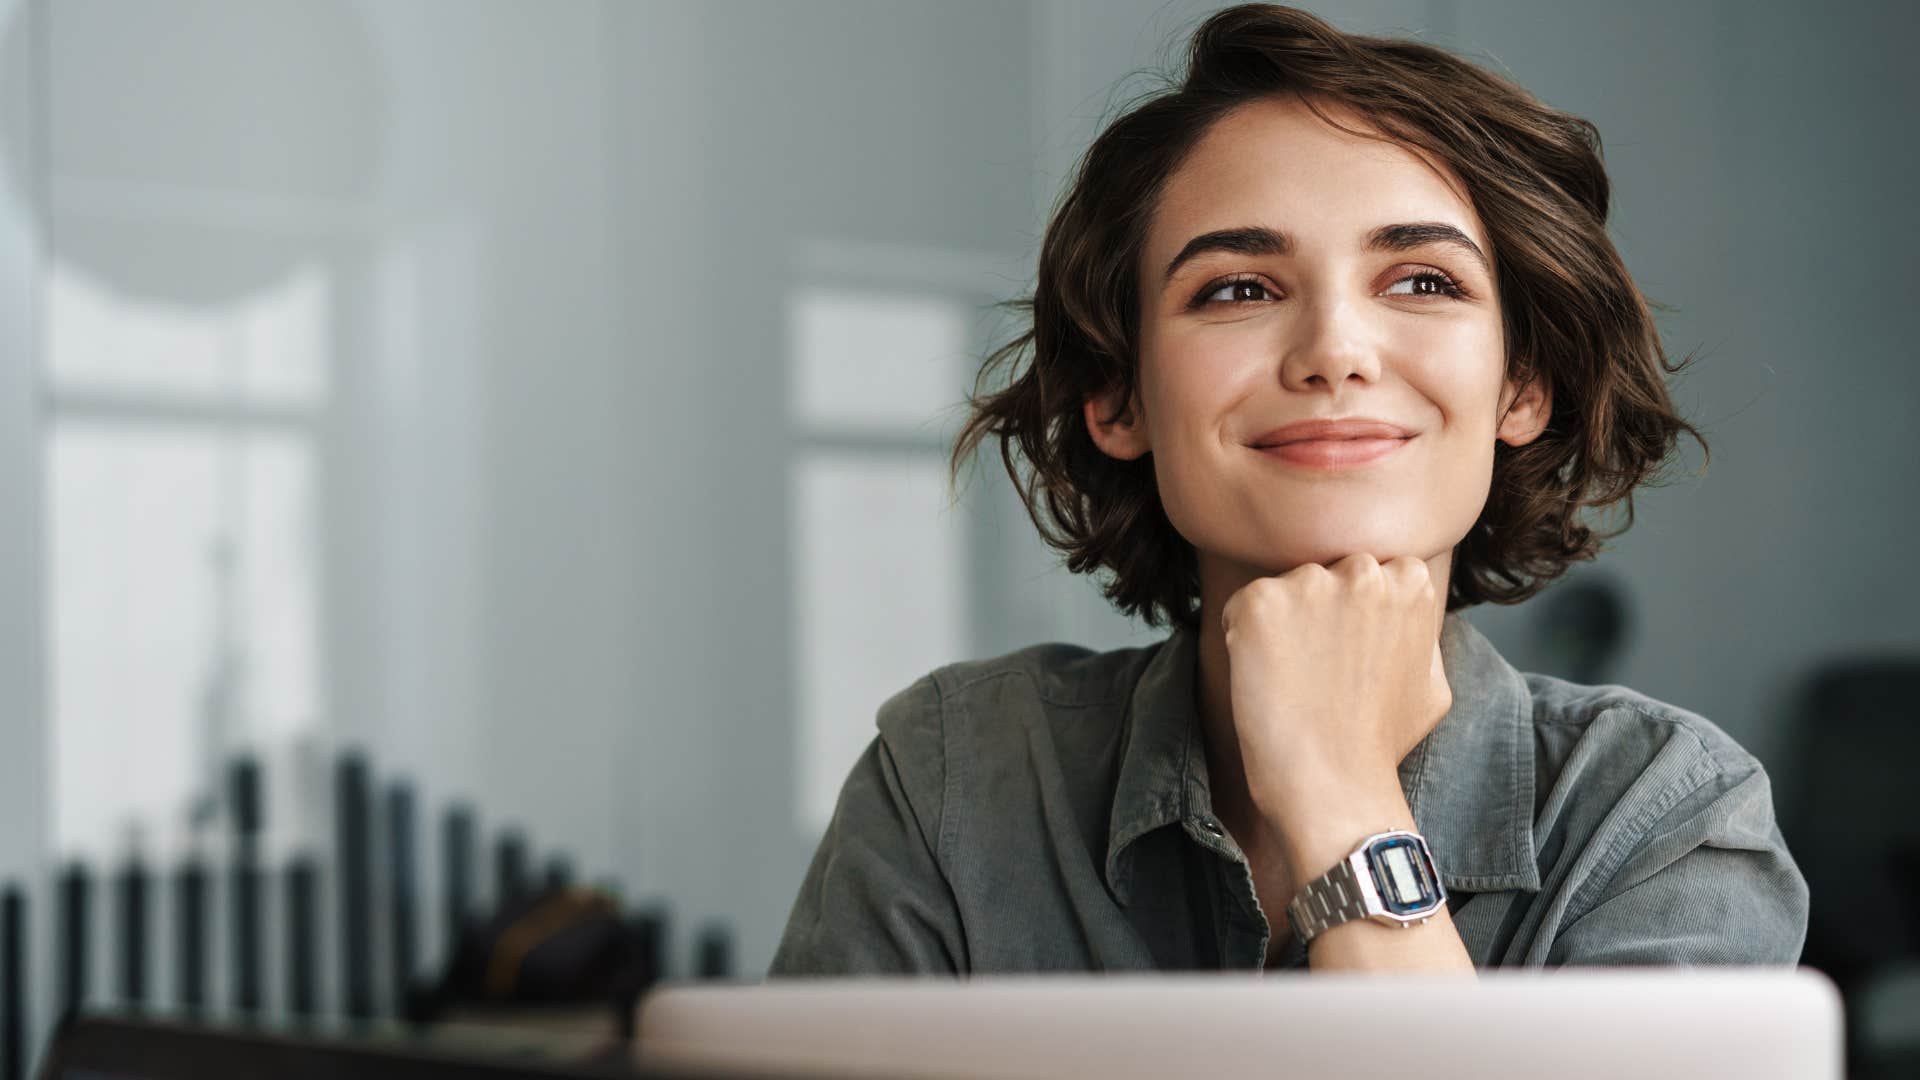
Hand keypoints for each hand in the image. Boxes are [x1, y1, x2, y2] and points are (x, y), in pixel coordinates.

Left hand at [1219, 552, 1451, 821]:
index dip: (1352, 613)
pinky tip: (1265, 679)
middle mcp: (1363, 571)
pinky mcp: (1260, 603)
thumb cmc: (1381, 744)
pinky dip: (1242, 639)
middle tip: (1317, 669)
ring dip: (1280, 624)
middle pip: (1324, 572)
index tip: (1347, 654)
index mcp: (1409, 581)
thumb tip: (1409, 611)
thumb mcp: (1432, 682)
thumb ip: (1421, 633)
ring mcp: (1310, 584)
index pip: (1368, 570)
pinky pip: (1241, 608)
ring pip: (1283, 590)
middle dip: (1316, 610)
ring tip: (1293, 680)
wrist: (1334, 785)